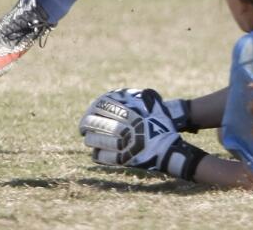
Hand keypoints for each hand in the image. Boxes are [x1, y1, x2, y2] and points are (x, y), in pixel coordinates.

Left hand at [80, 88, 206, 178]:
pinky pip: (103, 156)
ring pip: (98, 140)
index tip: (89, 112)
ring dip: (91, 138)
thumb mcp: (155, 104)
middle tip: (83, 127)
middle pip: (98, 123)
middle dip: (87, 124)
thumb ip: (139, 96)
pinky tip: (96, 151)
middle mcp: (126, 127)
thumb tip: (121, 92)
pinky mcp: (124, 160)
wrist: (169, 148)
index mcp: (132, 112)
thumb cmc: (161, 124)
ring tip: (88, 138)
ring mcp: (124, 144)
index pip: (104, 105)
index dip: (93, 108)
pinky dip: (97, 153)